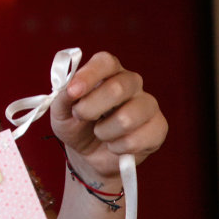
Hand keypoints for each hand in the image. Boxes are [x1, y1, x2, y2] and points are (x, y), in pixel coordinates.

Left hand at [48, 51, 166, 190]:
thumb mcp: (60, 113)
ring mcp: (148, 104)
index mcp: (108, 71)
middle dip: (91, 108)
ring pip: (127, 118)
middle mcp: (131, 82)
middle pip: (118, 88)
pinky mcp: (158, 127)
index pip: (105, 62)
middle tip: (80, 116)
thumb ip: (62, 98)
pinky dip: (117, 148)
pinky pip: (136, 140)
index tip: (72, 92)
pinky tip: (115, 145)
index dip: (89, 75)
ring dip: (104, 132)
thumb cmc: (76, 126)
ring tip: (100, 133)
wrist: (89, 156)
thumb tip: (69, 89)